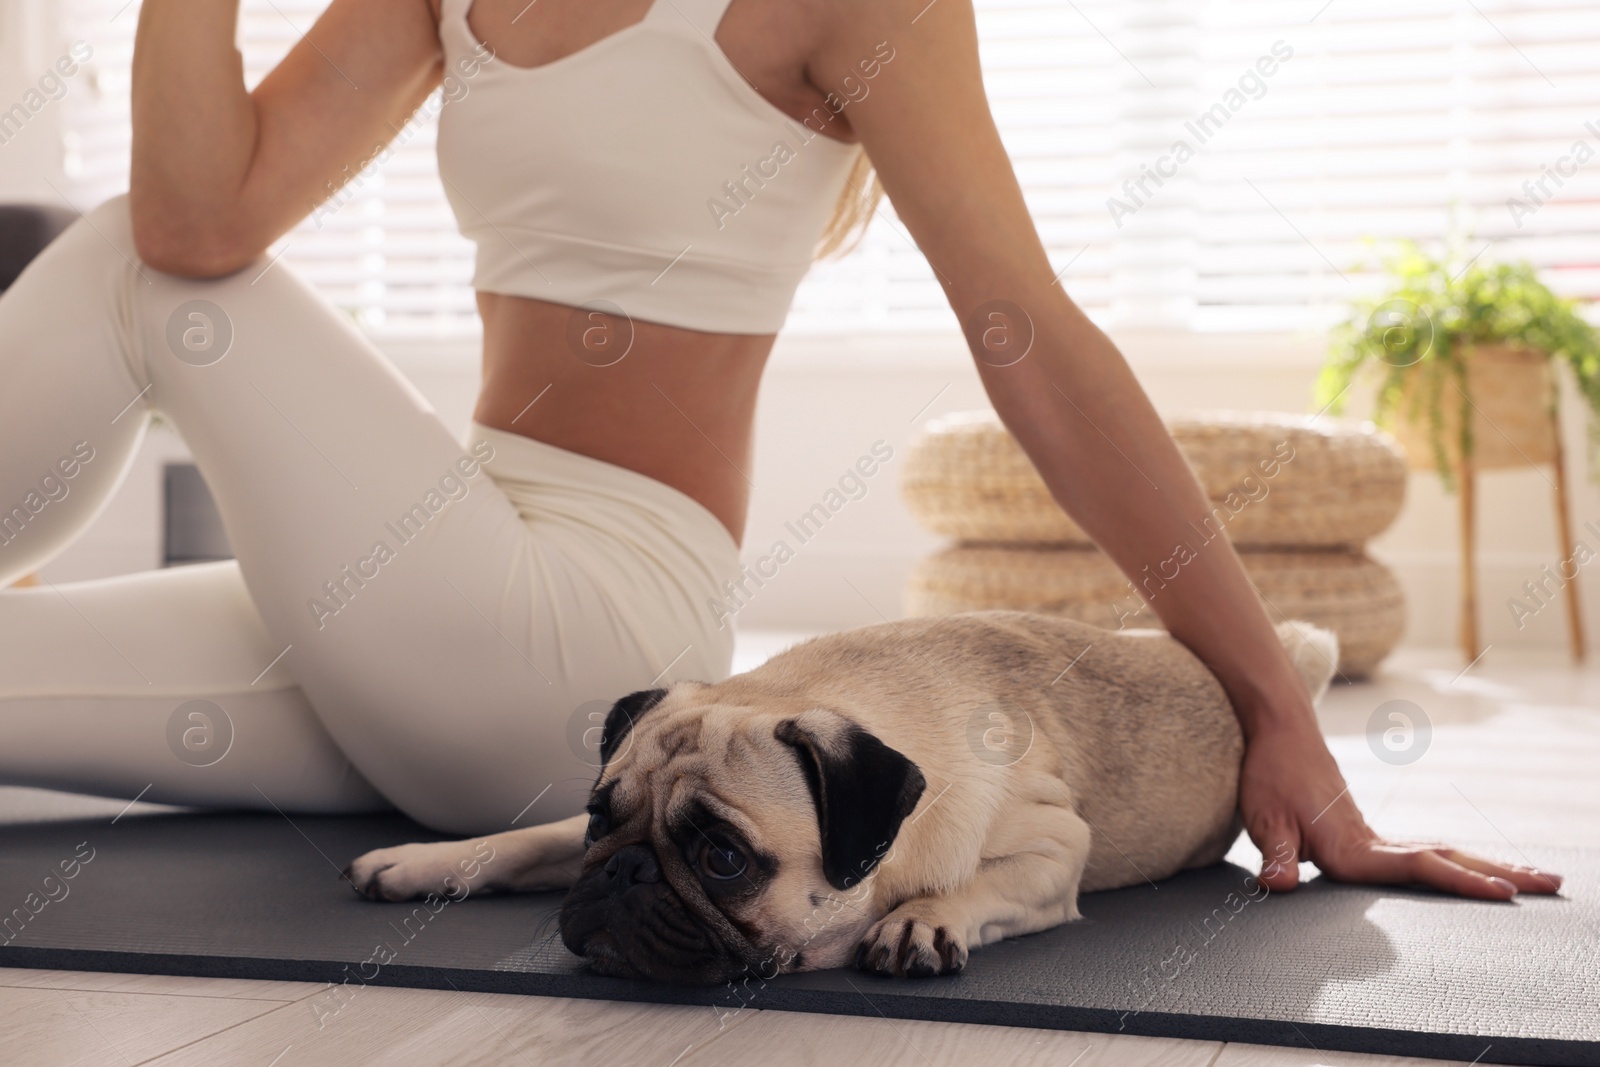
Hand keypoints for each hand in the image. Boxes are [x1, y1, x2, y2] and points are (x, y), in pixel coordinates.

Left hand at [1238, 719, 1562, 898]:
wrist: (1280, 730)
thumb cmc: (1271, 774)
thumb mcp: (1264, 819)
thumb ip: (1275, 856)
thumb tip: (1278, 885)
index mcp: (1354, 849)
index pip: (1417, 867)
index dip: (1459, 881)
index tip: (1502, 891)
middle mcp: (1373, 843)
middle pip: (1447, 859)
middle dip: (1499, 874)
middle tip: (1552, 884)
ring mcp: (1373, 837)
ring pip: (1440, 853)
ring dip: (1485, 866)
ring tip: (1533, 879)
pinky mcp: (1366, 834)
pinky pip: (1420, 852)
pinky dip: (1454, 862)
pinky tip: (1471, 870)